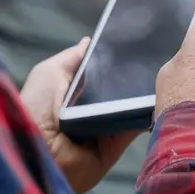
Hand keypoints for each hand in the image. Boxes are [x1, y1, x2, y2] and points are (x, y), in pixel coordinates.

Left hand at [20, 38, 143, 193]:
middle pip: (119, 89)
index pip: (100, 73)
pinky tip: (157, 97)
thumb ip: (72, 58)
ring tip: (159, 73)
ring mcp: (103, 129)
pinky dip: (146, 115)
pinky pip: (134, 128)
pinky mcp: (113, 148)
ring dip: (143, 94)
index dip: (115, 60)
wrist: (37, 151)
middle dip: (133, 75)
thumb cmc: (36, 106)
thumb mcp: (49, 73)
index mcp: (72, 92)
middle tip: (154, 57)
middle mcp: (89, 110)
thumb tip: (90, 42)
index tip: (136, 43)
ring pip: (131, 107)